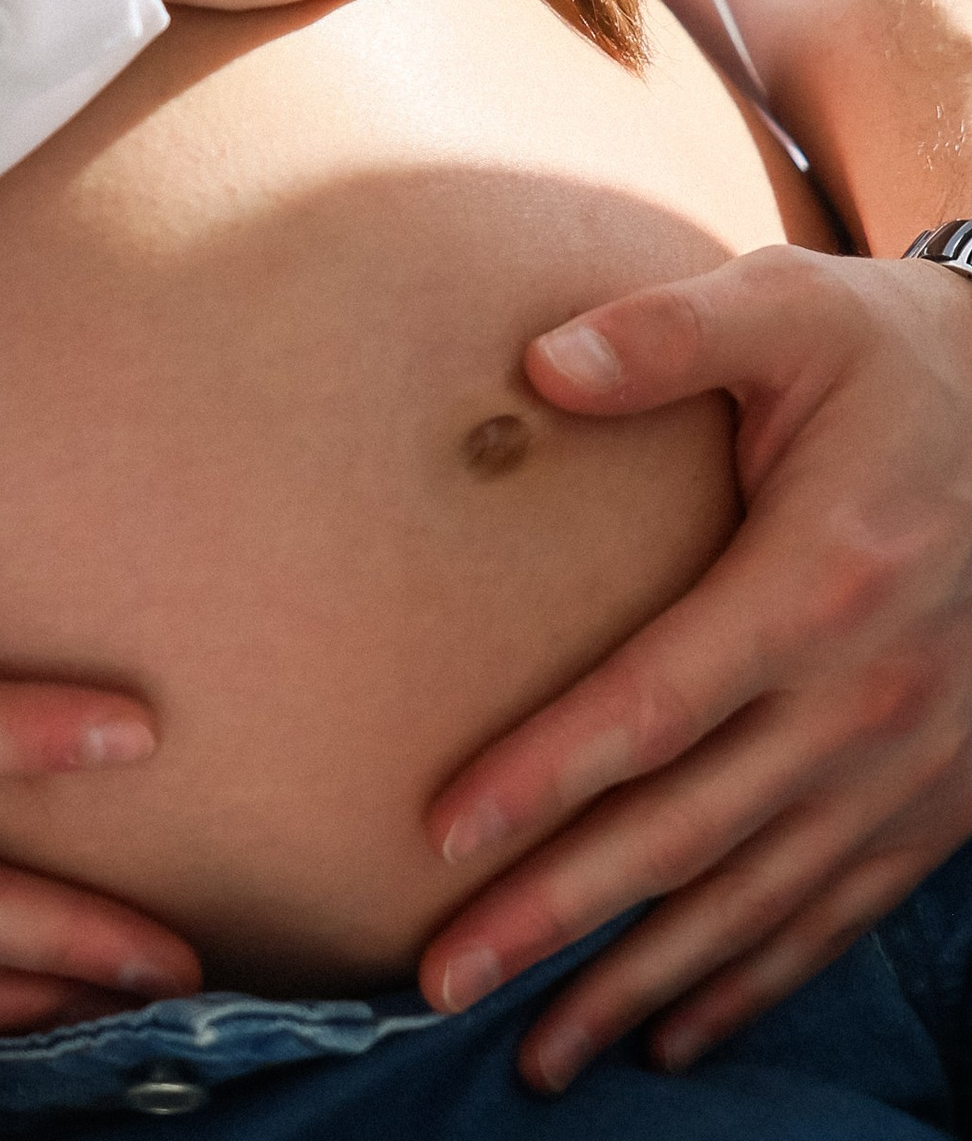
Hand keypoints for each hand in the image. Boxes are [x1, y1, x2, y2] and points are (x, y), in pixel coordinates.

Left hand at [418, 249, 971, 1091]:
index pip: (654, 704)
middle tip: (443, 980)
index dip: (545, 775)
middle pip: (687, 833)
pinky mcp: (937, 800)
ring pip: (755, 901)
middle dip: (560, 915)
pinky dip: (752, 983)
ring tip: (538, 1057)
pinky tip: (675, 1034)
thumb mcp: (788, 308)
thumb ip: (664, 333)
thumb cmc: (889, 356)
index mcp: (817, 580)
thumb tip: (539, 364)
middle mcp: (866, 695)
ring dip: (642, 983)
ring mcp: (909, 764)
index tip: (442, 834)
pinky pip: (833, 913)